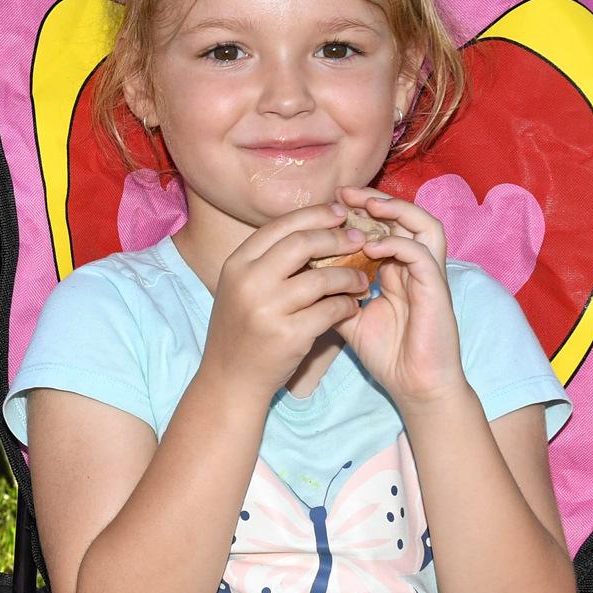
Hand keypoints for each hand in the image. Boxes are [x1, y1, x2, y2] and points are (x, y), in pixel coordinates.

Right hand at [200, 204, 372, 400]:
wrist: (230, 378)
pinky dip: (347, 304)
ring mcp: (267, 309)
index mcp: (236, 264)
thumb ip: (269, 260)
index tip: (339, 213)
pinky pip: (330, 310)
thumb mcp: (242, 287)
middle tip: (360, 239)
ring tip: (362, 279)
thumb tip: (315, 228)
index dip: (314, 215)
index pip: (280, 226)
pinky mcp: (288, 335)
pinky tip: (352, 305)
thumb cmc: (243, 328)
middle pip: (302, 243)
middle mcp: (248, 282)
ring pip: (322, 278)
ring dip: (349, 275)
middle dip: (337, 238)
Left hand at [334, 186, 465, 406]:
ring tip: (364, 206)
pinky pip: (421, 253)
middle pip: (404, 216)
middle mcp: (415, 266)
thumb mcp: (349, 319)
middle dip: (373, 199)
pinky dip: (397, 244)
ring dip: (395, 210)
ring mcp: (428, 275)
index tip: (327, 205)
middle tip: (343, 193)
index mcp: (396, 270)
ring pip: (423, 224)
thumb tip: (300, 276)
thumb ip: (333, 294)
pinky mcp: (437, 289)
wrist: (414, 386)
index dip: (359, 211)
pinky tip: (372, 247)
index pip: (383, 226)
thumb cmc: (387, 354)